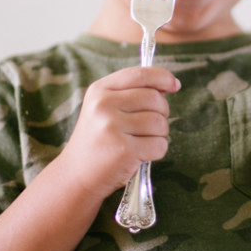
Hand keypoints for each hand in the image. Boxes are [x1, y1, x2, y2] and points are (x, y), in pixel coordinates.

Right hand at [57, 66, 179, 198]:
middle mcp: (104, 105)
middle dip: (161, 113)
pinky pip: (160, 145)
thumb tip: (169, 84)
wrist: (76, 176)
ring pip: (160, 123)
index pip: (140, 74)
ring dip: (159, 135)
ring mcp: (112, 127)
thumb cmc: (98, 140)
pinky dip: (157, 151)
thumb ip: (133, 92)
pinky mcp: (124, 150)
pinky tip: (140, 155)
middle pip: (155, 99)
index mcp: (100, 90)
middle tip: (147, 126)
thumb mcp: (104, 109)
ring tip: (141, 141)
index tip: (174, 85)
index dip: (163, 77)